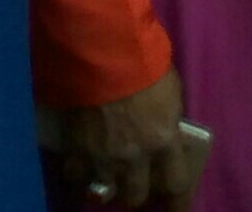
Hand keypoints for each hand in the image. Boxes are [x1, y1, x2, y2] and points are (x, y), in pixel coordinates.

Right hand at [47, 68, 195, 209]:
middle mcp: (133, 158)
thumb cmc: (145, 65)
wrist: (103, 56)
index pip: (175, 184)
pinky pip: (76, 175)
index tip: (177, 211)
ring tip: (107, 178)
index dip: (177, 203)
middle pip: (135, 196)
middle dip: (137, 194)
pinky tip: (82, 166)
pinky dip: (80, 174)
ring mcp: (101, 158)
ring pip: (103, 192)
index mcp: (164, 141)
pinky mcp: (74, 150)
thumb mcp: (171, 93)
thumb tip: (165, 134)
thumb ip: (167, 120)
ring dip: (107, 187)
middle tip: (136, 184)